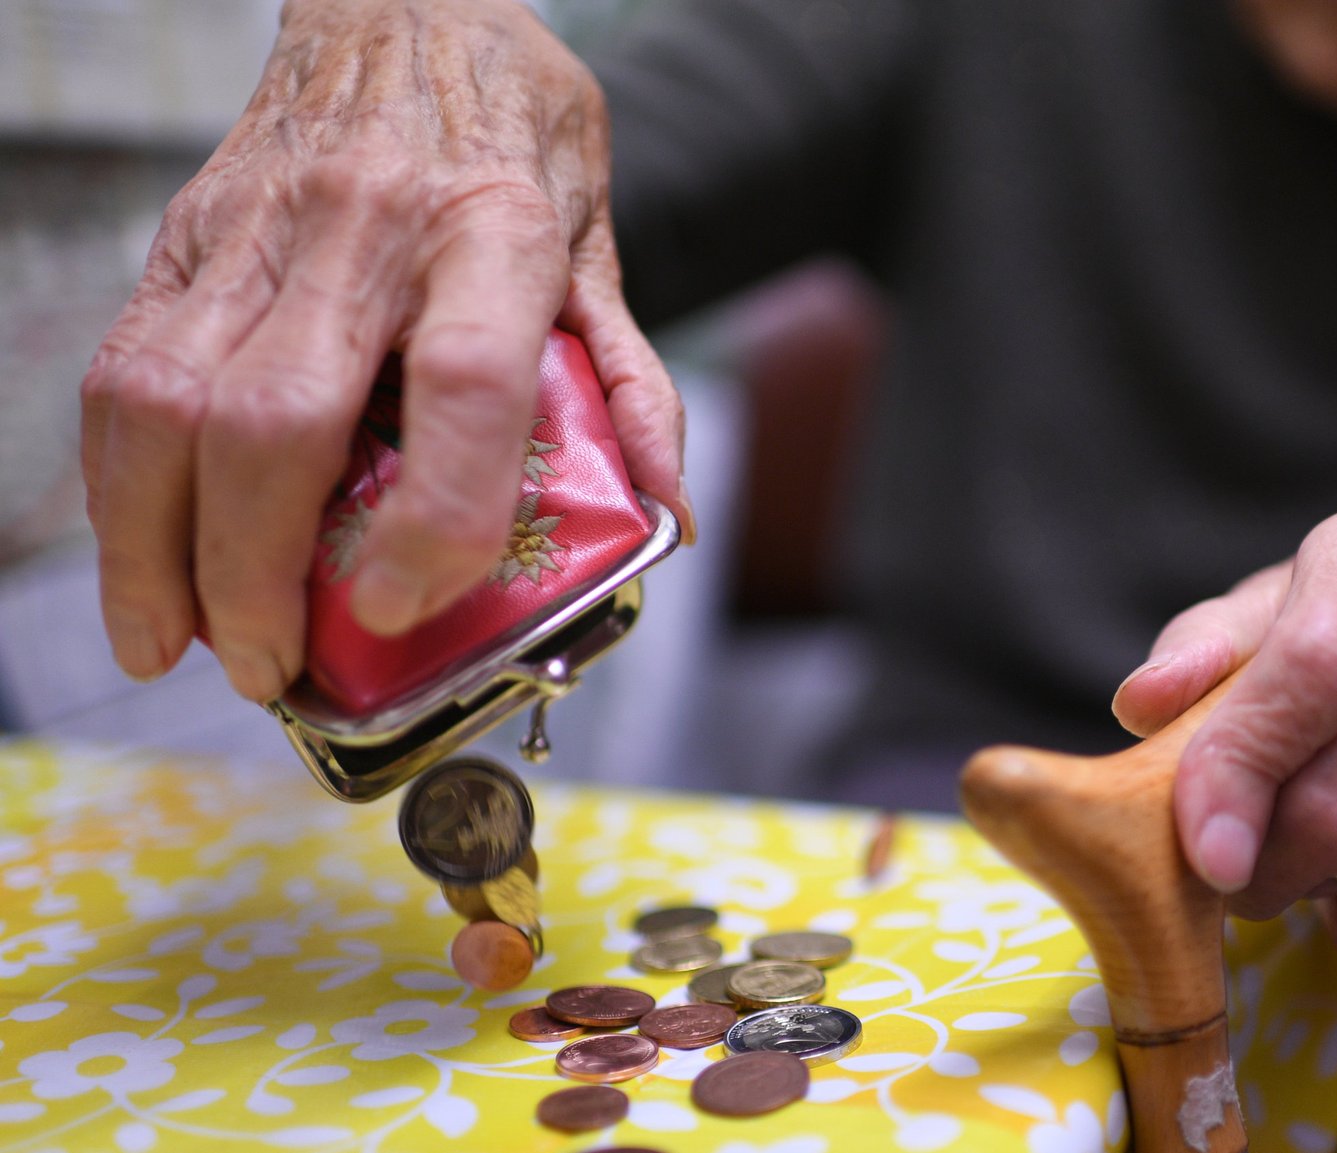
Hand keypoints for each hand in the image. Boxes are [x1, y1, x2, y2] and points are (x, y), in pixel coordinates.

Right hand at [80, 0, 688, 700]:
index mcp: (494, 233)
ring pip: (168, 403)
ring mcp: (259, 230)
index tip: (408, 603)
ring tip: (178, 640)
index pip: (465, 384)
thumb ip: (628, 380)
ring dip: (156, 546)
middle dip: (254, 571)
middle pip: (279, 420)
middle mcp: (366, 231)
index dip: (437, 513)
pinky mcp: (186, 236)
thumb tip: (669, 515)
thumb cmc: (511, 130)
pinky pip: (125, 368)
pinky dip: (118, 478)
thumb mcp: (598, 242)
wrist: (405, 6)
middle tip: (275, 664)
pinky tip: (140, 551)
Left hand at [1111, 503, 1336, 966]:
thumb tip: (1140, 705)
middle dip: (1246, 859)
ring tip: (1290, 819)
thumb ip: (1203, 645)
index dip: (1244, 764)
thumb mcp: (1283, 597)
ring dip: (1289, 874)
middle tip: (1206, 855)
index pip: (1316, 672)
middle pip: (1336, 801)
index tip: (1197, 844)